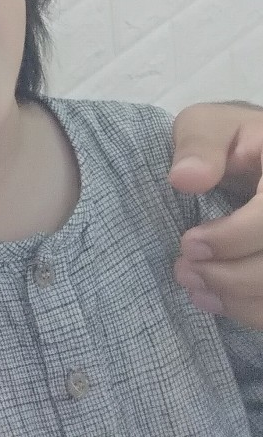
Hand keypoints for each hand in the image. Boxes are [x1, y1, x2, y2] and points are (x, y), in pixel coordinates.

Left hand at [170, 101, 262, 326]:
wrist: (252, 158)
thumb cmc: (230, 142)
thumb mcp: (209, 126)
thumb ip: (201, 145)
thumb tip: (184, 179)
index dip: (234, 238)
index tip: (189, 244)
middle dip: (233, 276)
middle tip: (184, 271)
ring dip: (239, 299)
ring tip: (194, 286)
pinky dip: (250, 310)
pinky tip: (215, 300)